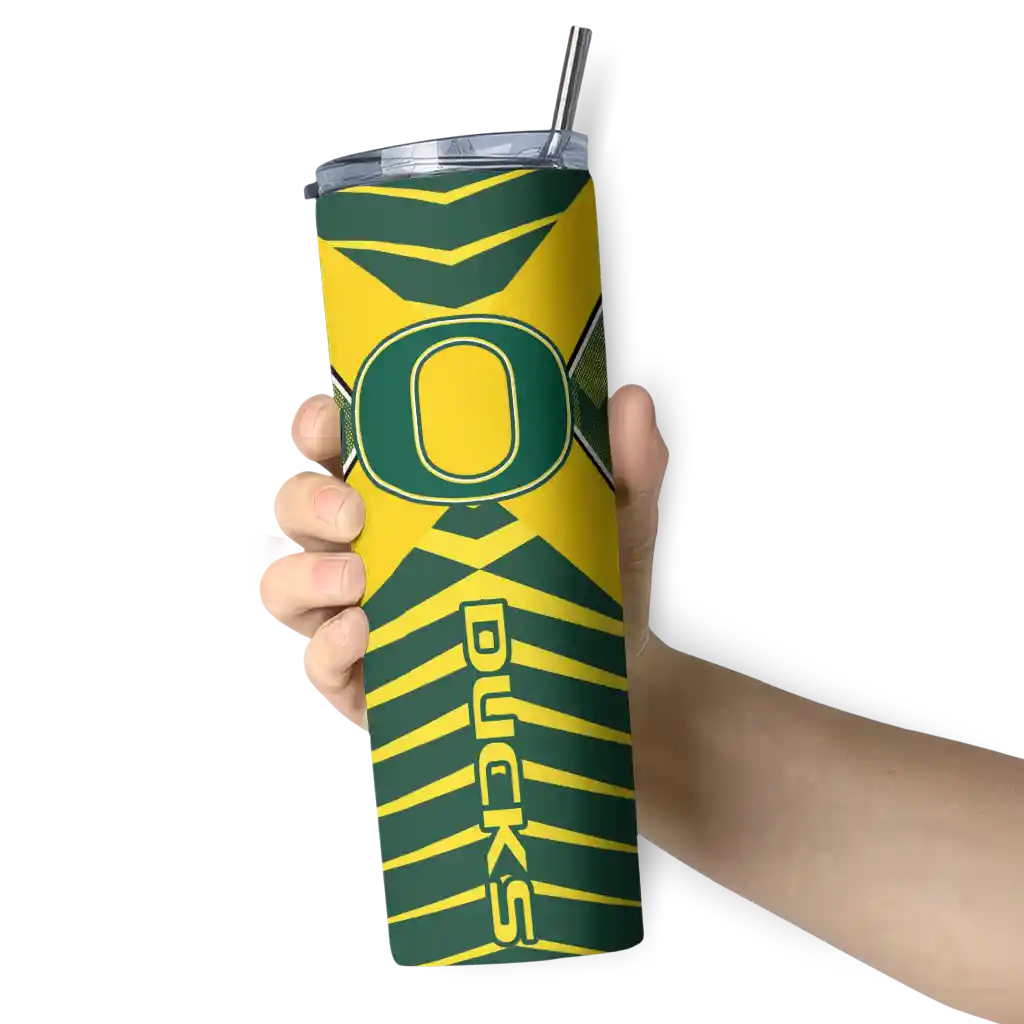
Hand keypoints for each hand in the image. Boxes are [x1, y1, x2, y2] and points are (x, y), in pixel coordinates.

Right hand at [244, 384, 668, 729]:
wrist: (600, 684)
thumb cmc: (585, 589)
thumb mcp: (608, 524)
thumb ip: (620, 467)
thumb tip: (629, 402)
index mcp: (408, 493)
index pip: (336, 444)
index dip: (314, 424)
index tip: (326, 426)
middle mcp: (369, 547)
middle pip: (294, 507)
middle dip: (305, 499)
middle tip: (353, 510)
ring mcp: (357, 615)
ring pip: (283, 583)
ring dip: (303, 574)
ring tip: (357, 574)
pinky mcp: (363, 683)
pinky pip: (315, 663)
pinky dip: (327, 645)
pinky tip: (363, 631)